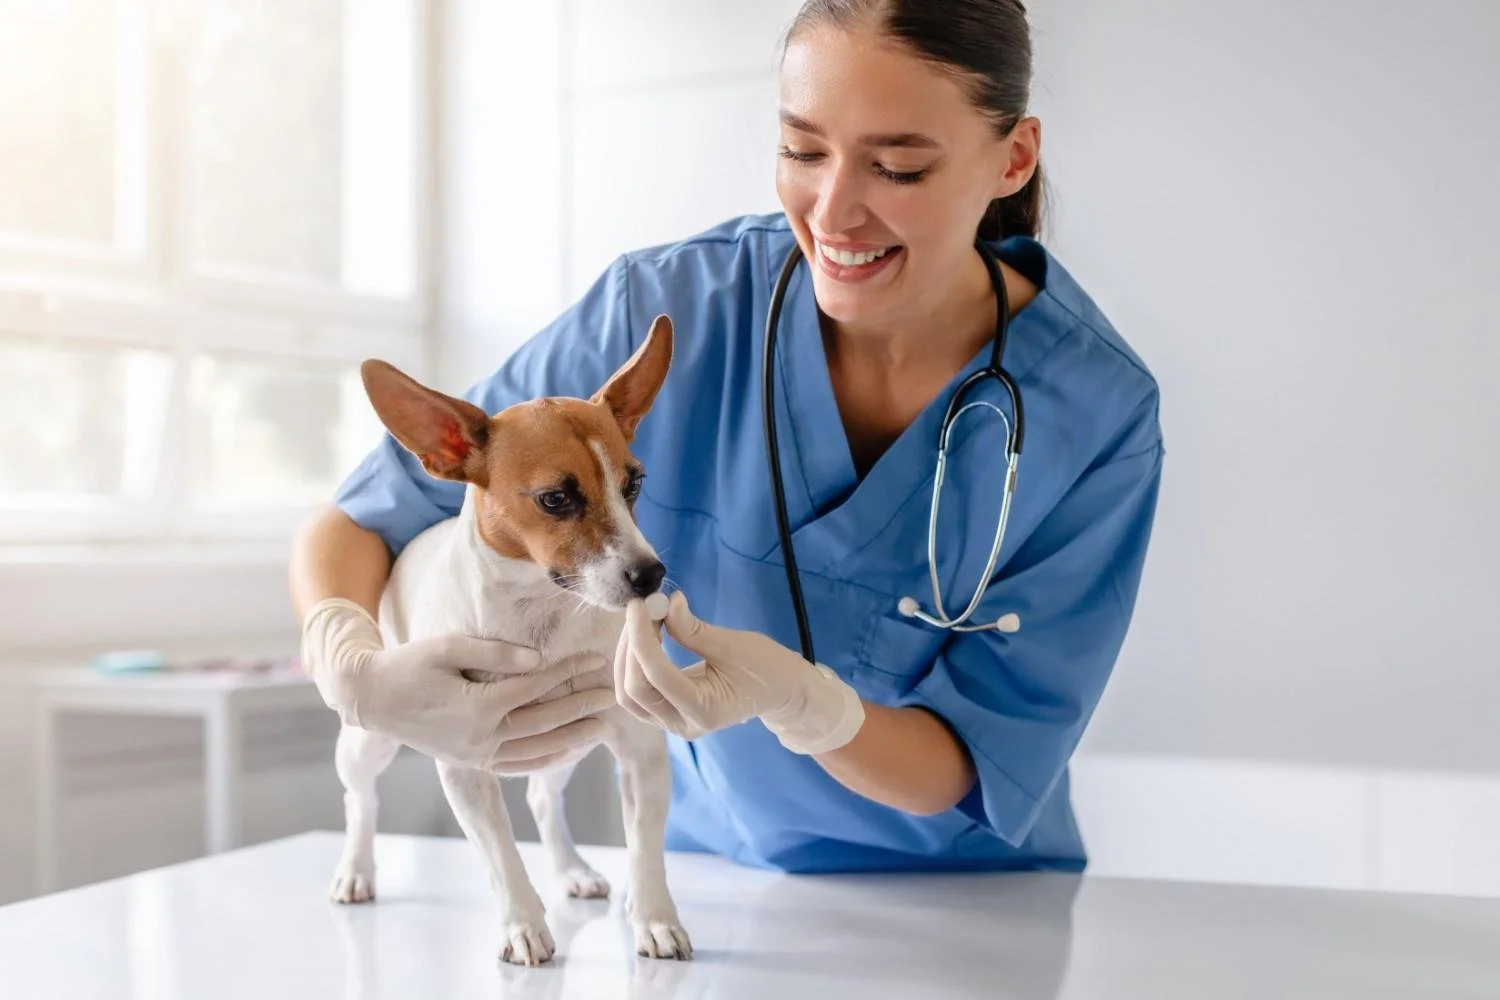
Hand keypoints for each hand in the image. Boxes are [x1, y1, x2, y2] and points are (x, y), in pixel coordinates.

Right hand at [301, 598, 616, 772]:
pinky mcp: (472, 761)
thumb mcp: (448, 647)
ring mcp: (476, 754)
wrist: (372, 698)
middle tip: (614, 692)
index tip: (596, 658)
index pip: (536, 687)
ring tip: (604, 725)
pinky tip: (569, 750)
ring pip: (537, 750)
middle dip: (583, 705)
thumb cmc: (409, 664)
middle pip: (545, 721)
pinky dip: (546, 760)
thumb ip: (496, 653)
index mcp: (476, 706)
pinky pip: (517, 767)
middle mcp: (480, 737)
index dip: (569, 672)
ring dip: (574, 738)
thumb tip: (539, 660)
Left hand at [614, 591, 864, 753]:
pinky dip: (634, 664)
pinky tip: (642, 637)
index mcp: (703, 710)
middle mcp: (683, 724)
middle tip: (642, 609)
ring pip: (629, 694)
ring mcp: (672, 723)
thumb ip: (692, 629)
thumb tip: (664, 604)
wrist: (781, 691)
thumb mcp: (732, 645)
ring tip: (641, 621)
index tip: (640, 604)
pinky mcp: (668, 714)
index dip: (641, 636)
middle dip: (631, 645)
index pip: (656, 674)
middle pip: (634, 690)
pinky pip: (638, 693)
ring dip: (627, 655)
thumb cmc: (765, 668)